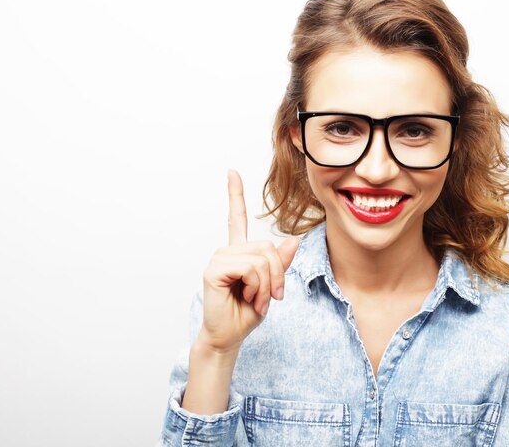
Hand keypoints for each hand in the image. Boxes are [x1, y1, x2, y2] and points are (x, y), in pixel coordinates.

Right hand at [197, 169, 299, 353]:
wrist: (229, 336)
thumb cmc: (247, 312)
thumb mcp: (271, 286)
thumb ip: (280, 263)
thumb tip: (293, 239)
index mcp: (239, 251)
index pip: (237, 217)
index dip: (235, 194)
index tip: (231, 171)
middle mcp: (228, 250)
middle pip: (268, 247)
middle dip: (277, 276)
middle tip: (272, 298)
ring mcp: (220, 258)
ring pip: (261, 259)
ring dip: (267, 286)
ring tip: (256, 300)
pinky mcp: (214, 269)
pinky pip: (250, 268)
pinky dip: (257, 287)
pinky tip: (247, 298)